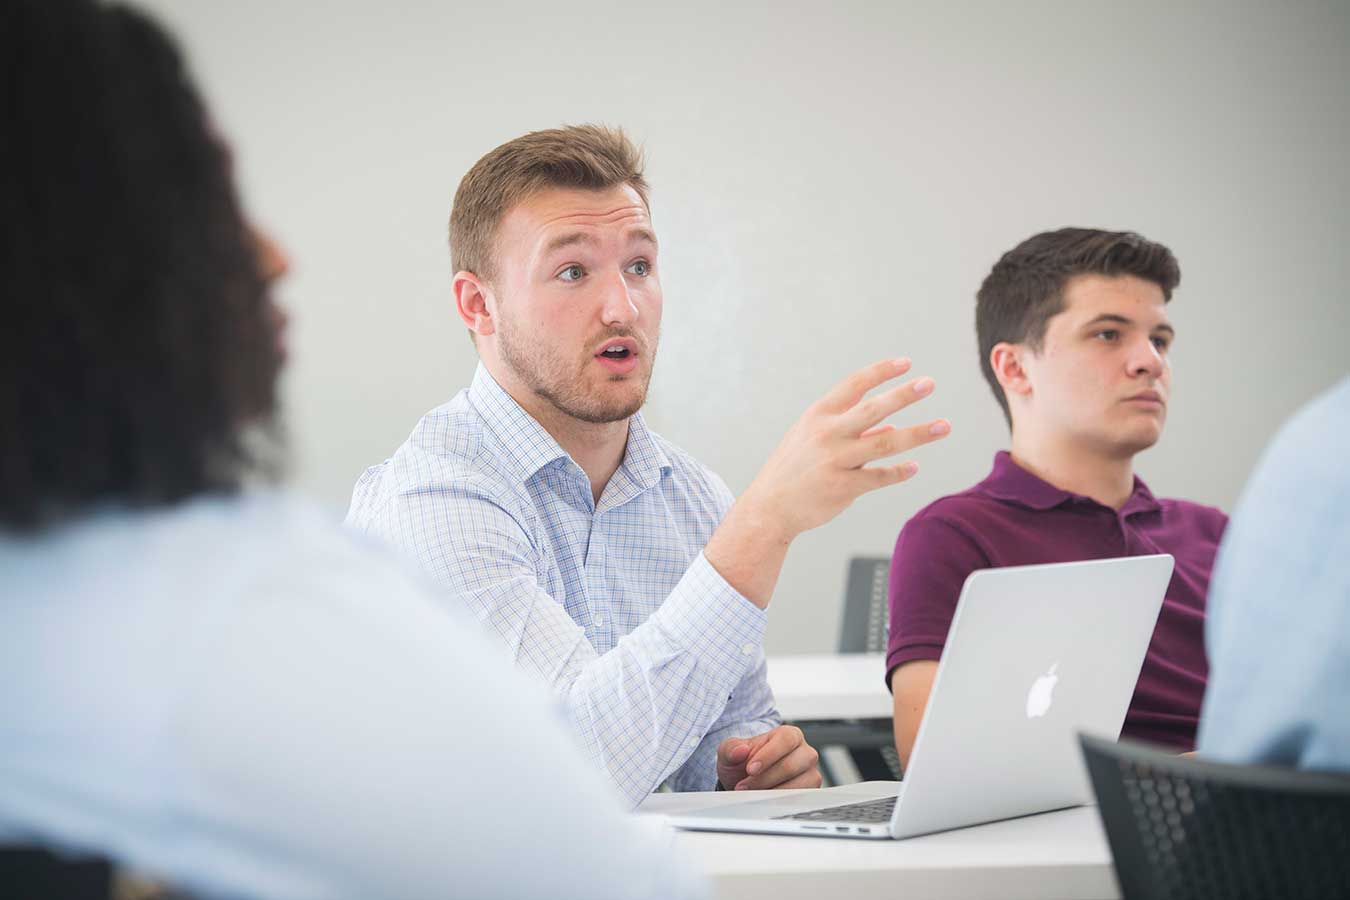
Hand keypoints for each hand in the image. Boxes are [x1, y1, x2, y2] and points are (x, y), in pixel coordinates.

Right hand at [704, 358, 949, 606]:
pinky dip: (898, 472)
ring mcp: (835, 460)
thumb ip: (852, 432)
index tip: (906, 363)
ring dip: (917, 434)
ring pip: (884, 443)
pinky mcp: (842, 487)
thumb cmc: (794, 469)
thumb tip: (892, 426)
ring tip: (943, 426)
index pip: (854, 385)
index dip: (880, 372)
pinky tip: (913, 467)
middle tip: (929, 384)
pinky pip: (879, 477)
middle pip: (873, 409)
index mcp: (818, 415)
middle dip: (904, 394)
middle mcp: (826, 433)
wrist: (769, 507)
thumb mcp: (813, 440)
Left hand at [716, 726, 821, 790]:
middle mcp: (804, 752)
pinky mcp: (809, 792)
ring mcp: (809, 773)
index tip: (750, 769)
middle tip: (744, 786)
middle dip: (764, 778)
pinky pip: (798, 800)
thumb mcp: (731, 751)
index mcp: (789, 735)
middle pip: (790, 765)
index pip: (785, 740)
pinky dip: (778, 802)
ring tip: (751, 793)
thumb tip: (740, 750)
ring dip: (770, 792)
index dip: (768, 755)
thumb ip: (731, 748)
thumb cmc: (744, 761)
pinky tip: (763, 800)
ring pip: (796, 785)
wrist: (745, 780)